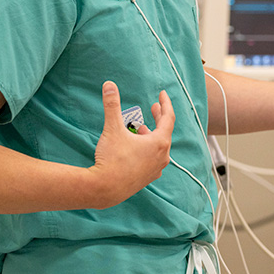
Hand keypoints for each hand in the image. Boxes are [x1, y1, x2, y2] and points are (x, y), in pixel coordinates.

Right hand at [88, 81, 174, 208]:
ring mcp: (156, 169)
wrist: (105, 189)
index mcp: (159, 142)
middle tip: (154, 107)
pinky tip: (137, 148)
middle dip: (159, 118)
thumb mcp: (112, 129)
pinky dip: (148, 149)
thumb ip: (112, 105)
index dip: (165, 104)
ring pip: (159, 147)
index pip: (168, 118)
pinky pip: (153, 159)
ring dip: (152, 135)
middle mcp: (162, 156)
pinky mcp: (147, 178)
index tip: (162, 94)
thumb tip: (109, 84)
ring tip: (142, 128)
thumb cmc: (112, 159)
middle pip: (165, 132)